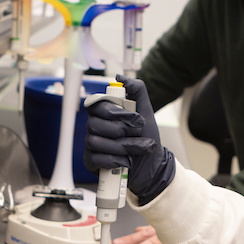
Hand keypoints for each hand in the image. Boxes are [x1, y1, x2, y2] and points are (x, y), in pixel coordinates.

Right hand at [84, 76, 175, 203]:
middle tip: (139, 134)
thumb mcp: (146, 112)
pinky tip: (127, 162)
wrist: (152, 165)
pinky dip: (116, 161)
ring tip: (139, 149)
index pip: (97, 105)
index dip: (116, 112)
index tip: (136, 119)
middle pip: (95, 124)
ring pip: (96, 142)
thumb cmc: (146, 138)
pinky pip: (96, 159)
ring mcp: (91, 144)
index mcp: (104, 113)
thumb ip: (137, 91)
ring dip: (123, 146)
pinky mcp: (91, 162)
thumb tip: (120, 77)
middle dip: (122, 130)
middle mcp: (94, 127)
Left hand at [114, 226, 179, 243]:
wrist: (207, 223)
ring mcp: (179, 242)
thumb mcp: (167, 224)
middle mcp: (168, 235)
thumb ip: (152, 229)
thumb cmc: (184, 224)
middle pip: (150, 243)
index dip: (130, 240)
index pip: (143, 234)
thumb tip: (138, 231)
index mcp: (162, 229)